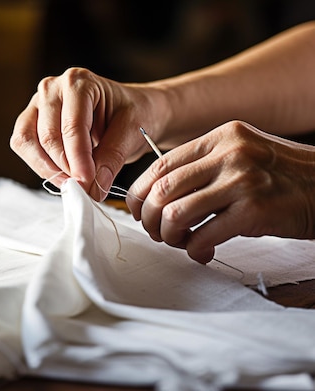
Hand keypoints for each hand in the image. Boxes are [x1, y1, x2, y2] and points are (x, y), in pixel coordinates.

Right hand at [10, 67, 166, 200]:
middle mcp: (52, 88)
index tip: (88, 183)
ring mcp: (37, 103)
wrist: (129, 110)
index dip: (78, 159)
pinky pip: (23, 146)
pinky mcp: (30, 120)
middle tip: (84, 188)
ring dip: (49, 169)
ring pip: (27, 142)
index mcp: (79, 82)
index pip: (72, 126)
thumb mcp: (132, 131)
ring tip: (73, 183)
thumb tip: (94, 186)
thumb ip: (112, 157)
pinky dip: (40, 166)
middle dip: (65, 168)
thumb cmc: (132, 113)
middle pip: (47, 137)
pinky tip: (62, 175)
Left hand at [127, 121, 314, 262]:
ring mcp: (243, 180)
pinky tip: (202, 252)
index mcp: (221, 137)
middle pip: (163, 189)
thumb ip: (205, 167)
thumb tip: (158, 194)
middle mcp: (230, 154)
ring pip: (176, 212)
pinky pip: (205, 235)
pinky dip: (195, 249)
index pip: (160, 164)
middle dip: (149, 217)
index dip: (140, 192)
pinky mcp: (255, 210)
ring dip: (168, 235)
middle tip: (157, 232)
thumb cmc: (284, 178)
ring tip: (179, 242)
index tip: (138, 210)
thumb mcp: (243, 156)